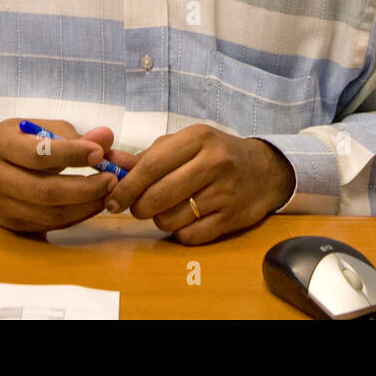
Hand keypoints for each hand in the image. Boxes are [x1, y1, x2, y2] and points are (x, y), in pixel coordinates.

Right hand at [0, 118, 137, 232]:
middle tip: (112, 179)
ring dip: (85, 205)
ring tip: (108, 192)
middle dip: (85, 187)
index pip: (38, 154)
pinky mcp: (9, 224)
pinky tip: (93, 204)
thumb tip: (105, 138)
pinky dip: (76, 216)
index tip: (99, 153)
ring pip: (49, 213)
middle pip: (44, 190)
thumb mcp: (43, 128)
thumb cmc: (24, 142)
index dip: (72, 154)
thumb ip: (74, 135)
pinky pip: (49, 225)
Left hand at [104, 124, 294, 244]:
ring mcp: (225, 192)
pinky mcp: (231, 218)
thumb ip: (147, 156)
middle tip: (140, 207)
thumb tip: (110, 163)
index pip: (150, 166)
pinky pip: (188, 236)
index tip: (113, 200)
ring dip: (161, 219)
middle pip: (157, 196)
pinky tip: (187, 218)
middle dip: (139, 207)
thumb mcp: (185, 144)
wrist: (265, 170)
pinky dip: (180, 232)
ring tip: (169, 208)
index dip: (126, 187)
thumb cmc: (216, 154)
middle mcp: (214, 163)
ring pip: (169, 219)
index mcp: (198, 138)